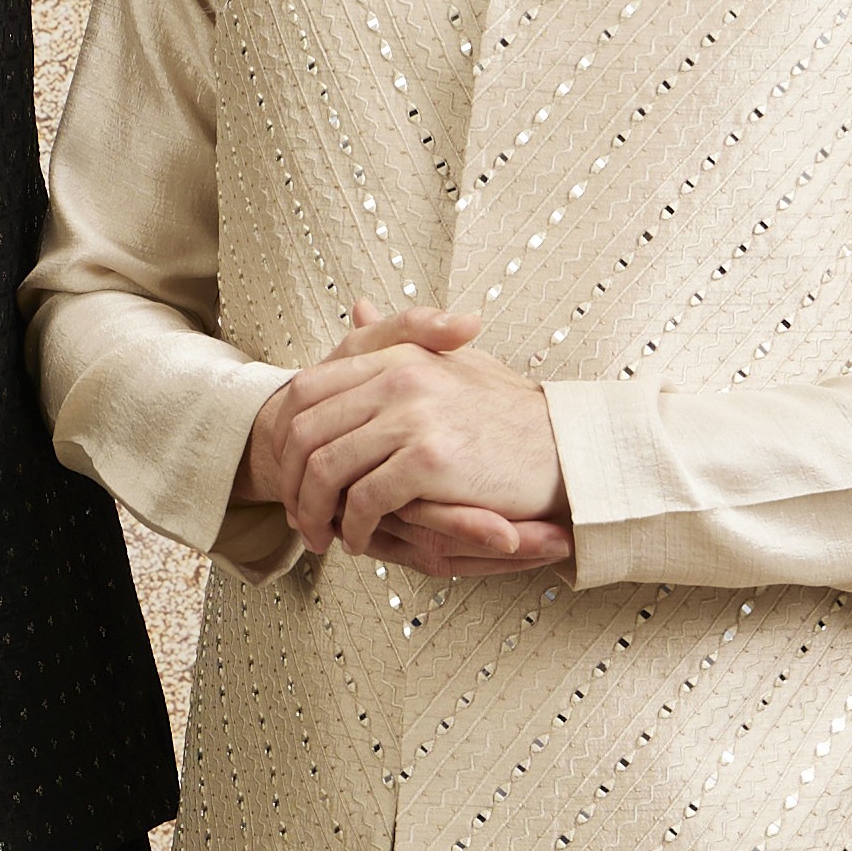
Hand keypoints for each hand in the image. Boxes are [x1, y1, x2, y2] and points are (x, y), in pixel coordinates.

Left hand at [244, 305, 570, 564]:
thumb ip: (401, 337)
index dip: (285, 437)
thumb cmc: (508, 412)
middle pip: (305, 432)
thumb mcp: (449, 361)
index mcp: (397, 354)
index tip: (290, 472)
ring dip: (315, 512)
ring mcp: (415, 417)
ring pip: (327, 470)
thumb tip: (359, 309)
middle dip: (291, 482)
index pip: (308, 390)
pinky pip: (365, 499)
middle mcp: (400, 377)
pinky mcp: (430, 459)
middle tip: (296, 516)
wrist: (565, 447)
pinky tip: (359, 541)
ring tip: (321, 535)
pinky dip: (353, 527)